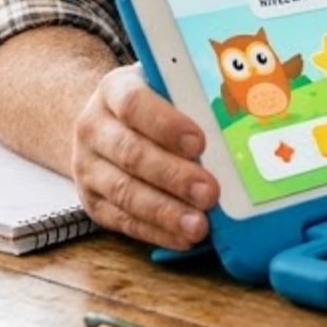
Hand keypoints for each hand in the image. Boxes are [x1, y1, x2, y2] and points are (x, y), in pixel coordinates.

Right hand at [71, 64, 217, 249]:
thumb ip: (192, 99)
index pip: (134, 104)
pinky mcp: (92, 201)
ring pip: (124, 192)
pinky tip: (183, 238)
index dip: (166, 125)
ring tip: (199, 226)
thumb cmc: (154, 105)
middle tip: (210, 192)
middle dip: (173, 176)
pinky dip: (156, 232)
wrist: (108, 124)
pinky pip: (122, 221)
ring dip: (165, 211)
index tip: (199, 143)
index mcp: (113, 90)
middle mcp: (93, 128)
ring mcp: (88, 167)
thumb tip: (238, 120)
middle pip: (131, 153)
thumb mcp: (165, 88)